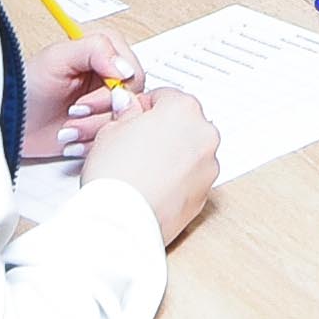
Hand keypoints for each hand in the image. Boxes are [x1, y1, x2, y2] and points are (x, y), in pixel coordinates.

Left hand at [19, 25, 146, 163]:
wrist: (12, 121)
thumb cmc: (28, 87)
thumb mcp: (57, 58)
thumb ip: (95, 49)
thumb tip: (125, 67)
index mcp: (104, 52)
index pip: (132, 72)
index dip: (112, 90)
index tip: (84, 100)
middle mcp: (109, 77)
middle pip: (130, 100)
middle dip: (99, 112)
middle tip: (73, 113)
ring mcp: (106, 104)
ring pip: (123, 122)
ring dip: (92, 129)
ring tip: (67, 128)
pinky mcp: (101, 126)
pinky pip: (113, 139)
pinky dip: (90, 143)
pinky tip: (72, 138)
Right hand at [79, 85, 222, 242]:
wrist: (120, 222)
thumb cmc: (116, 177)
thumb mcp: (110, 131)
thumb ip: (125, 112)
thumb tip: (126, 103)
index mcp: (183, 110)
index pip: (165, 96)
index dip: (143, 107)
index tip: (133, 116)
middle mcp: (204, 135)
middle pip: (182, 123)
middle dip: (162, 131)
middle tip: (135, 143)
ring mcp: (208, 167)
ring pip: (189, 152)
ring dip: (171, 155)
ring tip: (141, 167)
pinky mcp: (205, 194)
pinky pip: (190, 178)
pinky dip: (176, 179)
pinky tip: (152, 185)